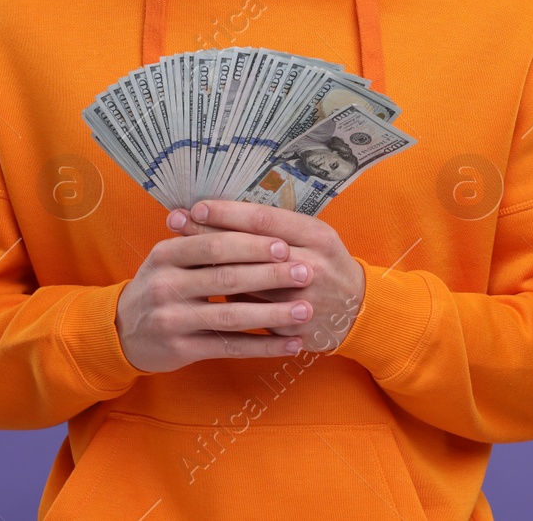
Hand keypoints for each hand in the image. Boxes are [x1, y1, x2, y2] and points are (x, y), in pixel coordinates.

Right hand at [115, 215, 315, 373]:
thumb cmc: (158, 287)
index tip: (286, 245)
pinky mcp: (181, 349)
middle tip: (305, 272)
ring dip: (273, 314)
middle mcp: (166, 285)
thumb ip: (200, 239)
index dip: (251, 244)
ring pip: (230, 316)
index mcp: (166, 255)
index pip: (214, 244)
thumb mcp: (167, 258)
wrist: (121, 331)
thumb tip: (248, 215)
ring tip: (306, 310)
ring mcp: (172, 319)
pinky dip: (263, 347)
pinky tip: (290, 344)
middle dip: (270, 275)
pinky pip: (229, 348)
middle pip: (226, 278)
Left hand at [168, 200, 365, 351]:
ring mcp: (302, 300)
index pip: (264, 219)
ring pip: (245, 283)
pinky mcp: (292, 328)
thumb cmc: (325, 264)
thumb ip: (278, 227)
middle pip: (249, 248)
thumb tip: (225, 212)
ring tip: (178, 257)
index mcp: (316, 235)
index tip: (196, 205)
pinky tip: (199, 293)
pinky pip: (250, 314)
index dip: (227, 212)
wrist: (357, 311)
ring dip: (209, 269)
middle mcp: (311, 265)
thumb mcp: (313, 236)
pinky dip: (224, 302)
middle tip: (175, 222)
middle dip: (207, 234)